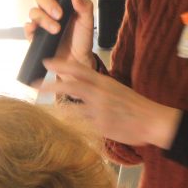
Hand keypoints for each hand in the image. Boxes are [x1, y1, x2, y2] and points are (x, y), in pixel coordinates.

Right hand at [24, 0, 95, 67]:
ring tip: (56, 29)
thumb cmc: (81, 39)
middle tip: (59, 14)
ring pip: (33, 11)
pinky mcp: (35, 35)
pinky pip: (27, 28)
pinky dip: (30, 28)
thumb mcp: (88, 22)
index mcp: (61, 1)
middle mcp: (49, 9)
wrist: (77, 60)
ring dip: (44, 19)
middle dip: (48, 3)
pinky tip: (37, 31)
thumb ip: (85, 7)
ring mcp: (41, 22)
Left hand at [42, 58, 181, 148]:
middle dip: (50, 84)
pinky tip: (58, 127)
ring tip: (40, 109)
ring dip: (55, 108)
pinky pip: (80, 124)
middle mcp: (99, 92)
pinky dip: (69, 125)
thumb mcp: (116, 89)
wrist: (153, 120)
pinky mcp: (100, 125)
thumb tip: (81, 87)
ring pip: (71, 106)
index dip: (61, 63)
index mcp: (103, 81)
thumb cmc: (135, 106)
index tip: (45, 61)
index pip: (79, 68)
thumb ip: (98, 87)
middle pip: (70, 85)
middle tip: (34, 84)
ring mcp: (99, 109)